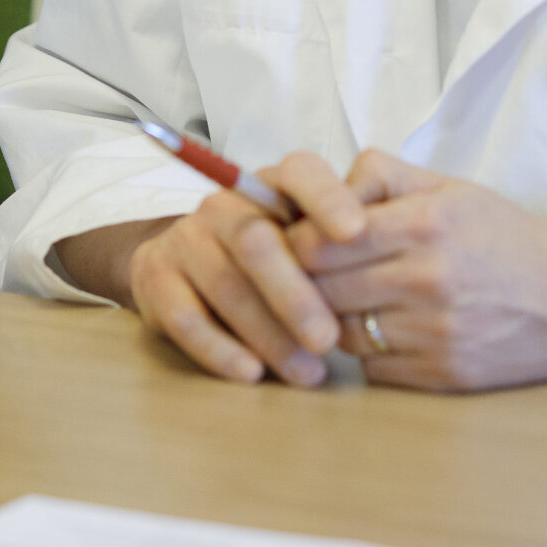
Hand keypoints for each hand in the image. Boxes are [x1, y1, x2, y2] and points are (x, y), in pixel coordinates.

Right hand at [121, 151, 369, 385]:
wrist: (189, 273)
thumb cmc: (279, 262)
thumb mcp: (310, 243)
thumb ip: (345, 246)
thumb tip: (391, 260)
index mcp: (271, 185)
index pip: (299, 172)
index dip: (327, 197)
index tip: (357, 233)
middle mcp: (223, 204)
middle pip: (255, 239)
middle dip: (295, 293)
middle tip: (329, 340)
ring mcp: (185, 239)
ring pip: (225, 284)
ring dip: (267, 334)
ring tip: (307, 373)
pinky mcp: (155, 279)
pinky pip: (184, 317)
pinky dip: (220, 349)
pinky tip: (252, 374)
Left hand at [286, 149, 546, 390]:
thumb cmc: (507, 239)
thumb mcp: (450, 188)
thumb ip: (380, 178)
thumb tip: (312, 188)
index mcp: (426, 223)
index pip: (317, 241)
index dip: (293, 242)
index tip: (293, 239)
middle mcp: (428, 279)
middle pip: (318, 288)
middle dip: (300, 281)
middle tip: (298, 274)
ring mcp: (434, 333)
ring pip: (337, 332)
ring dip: (330, 319)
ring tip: (344, 299)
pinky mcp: (442, 376)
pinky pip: (371, 367)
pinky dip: (367, 351)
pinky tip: (384, 331)